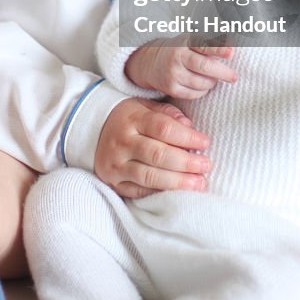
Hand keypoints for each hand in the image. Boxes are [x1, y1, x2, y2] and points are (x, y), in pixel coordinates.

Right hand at [94, 97, 211, 197]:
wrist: (92, 131)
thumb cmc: (128, 118)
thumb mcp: (145, 106)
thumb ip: (168, 113)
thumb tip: (189, 127)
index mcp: (132, 119)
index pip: (163, 128)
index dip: (187, 137)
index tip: (205, 142)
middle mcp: (122, 142)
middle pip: (158, 154)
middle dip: (186, 162)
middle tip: (206, 166)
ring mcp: (116, 164)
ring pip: (150, 176)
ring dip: (178, 182)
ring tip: (199, 183)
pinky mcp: (114, 182)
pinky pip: (140, 191)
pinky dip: (161, 192)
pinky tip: (178, 192)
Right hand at [125, 43, 236, 98]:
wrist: (150, 62)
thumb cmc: (179, 50)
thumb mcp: (190, 41)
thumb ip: (209, 45)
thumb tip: (231, 51)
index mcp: (185, 41)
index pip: (204, 44)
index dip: (219, 48)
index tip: (232, 53)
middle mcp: (178, 56)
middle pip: (205, 67)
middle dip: (223, 73)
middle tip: (234, 77)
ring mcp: (173, 73)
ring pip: (201, 83)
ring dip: (212, 83)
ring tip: (214, 79)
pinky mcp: (171, 88)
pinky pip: (194, 94)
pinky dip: (203, 92)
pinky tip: (203, 87)